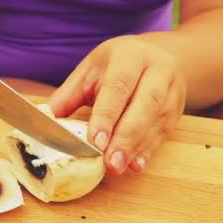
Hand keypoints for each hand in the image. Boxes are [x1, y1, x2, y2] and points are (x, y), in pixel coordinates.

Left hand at [47, 36, 186, 174]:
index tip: (96, 141)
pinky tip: (136, 165)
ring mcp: (171, 91)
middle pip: (145, 104)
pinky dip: (149, 151)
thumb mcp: (91, 70)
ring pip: (157, 121)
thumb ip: (69, 94)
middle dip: (126, 137)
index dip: (107, 115)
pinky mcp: (177, 110)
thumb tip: (46, 118)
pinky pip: (165, 133)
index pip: (119, 87)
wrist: (162, 55)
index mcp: (129, 56)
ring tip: (118, 167)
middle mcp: (156, 70)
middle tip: (109, 162)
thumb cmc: (117, 65)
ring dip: (137, 147)